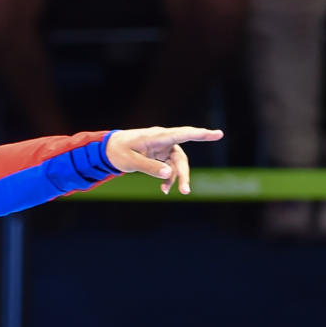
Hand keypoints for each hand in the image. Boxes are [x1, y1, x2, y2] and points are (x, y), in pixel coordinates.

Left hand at [105, 126, 223, 194]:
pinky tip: (164, 189)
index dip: (201, 134)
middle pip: (180, 157)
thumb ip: (149, 167)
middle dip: (183, 174)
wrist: (108, 149)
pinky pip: (169, 167)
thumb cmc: (118, 151)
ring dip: (175, 178)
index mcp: (157, 136)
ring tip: (167, 192)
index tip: (218, 134)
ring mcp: (162, 148)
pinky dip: (167, 177)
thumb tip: (168, 174)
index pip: (183, 134)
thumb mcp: (130, 161)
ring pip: (176, 164)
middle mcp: (163, 140)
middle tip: (185, 191)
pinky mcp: (160, 155)